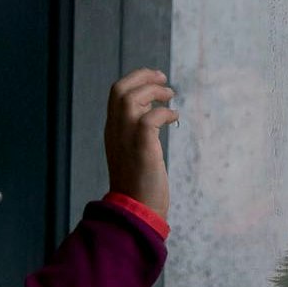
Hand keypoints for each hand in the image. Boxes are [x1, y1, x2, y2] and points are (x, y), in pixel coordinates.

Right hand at [105, 68, 176, 216]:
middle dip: (142, 76)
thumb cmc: (139, 185)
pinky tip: (175, 118)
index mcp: (112, 131)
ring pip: (131, 98)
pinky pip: (150, 118)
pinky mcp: (141, 147)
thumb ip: (137, 134)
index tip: (154, 80)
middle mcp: (115, 131)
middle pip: (120, 89)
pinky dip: (165, 113)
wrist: (136, 210)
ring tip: (170, 95)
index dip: (135, 80)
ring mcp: (126, 138)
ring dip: (153, 91)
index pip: (116, 94)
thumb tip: (154, 118)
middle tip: (163, 78)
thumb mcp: (133, 153)